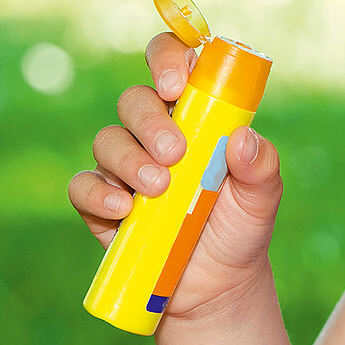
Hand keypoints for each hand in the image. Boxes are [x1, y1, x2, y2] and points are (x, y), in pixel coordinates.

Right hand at [69, 31, 283, 318]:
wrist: (215, 285)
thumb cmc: (239, 226)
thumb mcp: (263, 198)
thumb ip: (262, 166)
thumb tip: (244, 138)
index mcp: (194, 113)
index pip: (173, 62)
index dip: (168, 59)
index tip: (176, 85)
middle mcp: (154, 130)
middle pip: (134, 100)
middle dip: (150, 122)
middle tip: (175, 153)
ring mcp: (124, 165)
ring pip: (107, 139)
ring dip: (129, 160)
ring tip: (158, 188)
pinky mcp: (101, 201)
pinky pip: (82, 185)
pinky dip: (97, 192)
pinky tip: (122, 209)